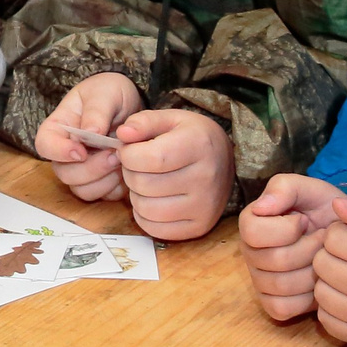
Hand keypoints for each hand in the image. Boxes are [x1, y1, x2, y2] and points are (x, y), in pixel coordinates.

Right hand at [34, 72, 142, 202]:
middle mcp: (65, 153)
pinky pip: (103, 196)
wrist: (129, 103)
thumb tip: (91, 132)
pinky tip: (128, 170)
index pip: (44, 145)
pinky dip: (116, 188)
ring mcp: (82, 169)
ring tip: (122, 160)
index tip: (82, 151)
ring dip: (104, 180)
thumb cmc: (109, 93)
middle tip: (114, 154)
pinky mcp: (100, 182)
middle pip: (64, 173)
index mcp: (58, 128)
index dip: (59, 152)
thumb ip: (97, 111)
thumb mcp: (104, 93)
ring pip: (82, 189)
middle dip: (91, 168)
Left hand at [114, 108, 236, 239]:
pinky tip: (151, 199)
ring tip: (145, 181)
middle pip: (144, 184)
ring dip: (135, 195)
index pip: (151, 158)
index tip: (126, 150)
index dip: (128, 155)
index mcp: (199, 145)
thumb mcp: (171, 118)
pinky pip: (155, 228)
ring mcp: (204, 206)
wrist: (224, 160)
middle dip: (130, 173)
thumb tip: (122, 134)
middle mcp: (206, 177)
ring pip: (146, 209)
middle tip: (136, 166)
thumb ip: (143, 122)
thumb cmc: (192, 137)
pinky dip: (144, 215)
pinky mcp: (200, 226)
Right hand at [238, 171, 346, 319]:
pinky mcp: (273, 304)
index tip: (305, 220)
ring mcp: (260, 281)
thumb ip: (284, 188)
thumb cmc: (325, 210)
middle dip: (308, 250)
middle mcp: (251, 254)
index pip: (253, 232)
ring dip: (311, 273)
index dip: (286, 229)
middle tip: (324, 241)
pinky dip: (305, 299)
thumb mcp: (309, 189)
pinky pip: (282, 308)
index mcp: (251, 224)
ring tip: (324, 260)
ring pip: (280, 286)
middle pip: (274, 261)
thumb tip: (261, 207)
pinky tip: (318, 282)